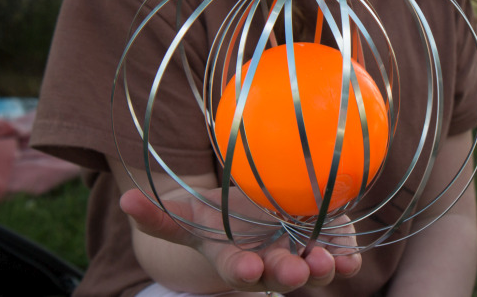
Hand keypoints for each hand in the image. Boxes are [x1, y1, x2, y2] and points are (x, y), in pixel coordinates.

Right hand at [120, 185, 361, 293]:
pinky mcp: (329, 246)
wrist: (256, 219)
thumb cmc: (218, 219)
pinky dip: (347, 259)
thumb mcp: (187, 217)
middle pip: (280, 276)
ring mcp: (301, 259)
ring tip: (325, 260)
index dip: (240, 271)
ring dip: (322, 268)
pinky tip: (350, 254)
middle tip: (295, 268)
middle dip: (288, 275)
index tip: (246, 269)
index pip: (235, 271)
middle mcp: (270, 266)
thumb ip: (157, 215)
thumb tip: (125, 199)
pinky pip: (342, 258)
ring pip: (314, 271)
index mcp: (235, 261)